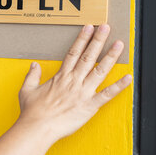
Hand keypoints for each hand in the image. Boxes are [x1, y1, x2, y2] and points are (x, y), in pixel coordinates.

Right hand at [16, 24, 131, 142]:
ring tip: (119, 44)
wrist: (38, 127)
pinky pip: (107, 95)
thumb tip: (34, 65)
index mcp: (60, 77)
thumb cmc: (32, 111)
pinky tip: (128, 77)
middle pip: (88, 56)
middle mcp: (73, 81)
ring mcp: (83, 93)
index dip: (82, 39)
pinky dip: (119, 86)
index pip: (73, 53)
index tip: (88, 28)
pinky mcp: (89, 106)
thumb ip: (32, 76)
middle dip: (98, 40)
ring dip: (110, 57)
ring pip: (100, 71)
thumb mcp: (27, 90)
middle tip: (106, 27)